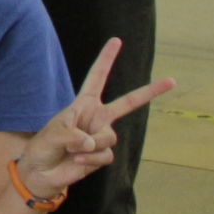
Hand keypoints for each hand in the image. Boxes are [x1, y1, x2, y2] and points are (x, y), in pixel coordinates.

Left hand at [18, 38, 175, 197]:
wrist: (41, 173)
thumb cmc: (43, 148)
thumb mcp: (52, 134)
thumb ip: (73, 135)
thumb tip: (93, 142)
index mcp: (83, 104)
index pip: (96, 78)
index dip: (106, 59)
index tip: (116, 41)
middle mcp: (97, 118)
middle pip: (128, 103)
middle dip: (150, 92)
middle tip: (172, 81)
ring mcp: (101, 137)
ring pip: (109, 137)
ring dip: (90, 145)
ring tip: (71, 150)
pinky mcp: (103, 155)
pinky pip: (106, 155)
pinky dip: (91, 159)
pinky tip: (77, 160)